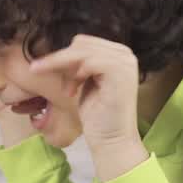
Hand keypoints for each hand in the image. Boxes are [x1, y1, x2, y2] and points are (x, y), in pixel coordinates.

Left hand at [28, 34, 148, 181]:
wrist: (111, 140)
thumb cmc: (98, 116)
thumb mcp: (85, 83)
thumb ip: (79, 66)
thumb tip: (61, 52)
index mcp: (117, 54)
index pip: (83, 42)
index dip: (64, 57)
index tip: (57, 78)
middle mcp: (124, 54)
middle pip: (81, 43)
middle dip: (64, 62)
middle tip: (64, 87)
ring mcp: (125, 62)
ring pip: (82, 50)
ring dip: (66, 70)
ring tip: (69, 91)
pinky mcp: (120, 71)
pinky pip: (89, 61)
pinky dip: (75, 74)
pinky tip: (73, 91)